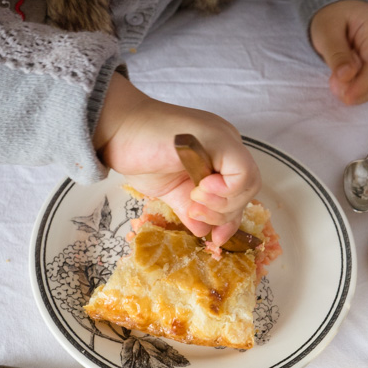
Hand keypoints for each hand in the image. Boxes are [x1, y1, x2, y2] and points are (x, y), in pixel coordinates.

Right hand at [94, 73, 260, 245]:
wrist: (118, 129)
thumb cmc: (139, 154)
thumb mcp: (170, 190)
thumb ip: (190, 209)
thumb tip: (204, 232)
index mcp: (217, 156)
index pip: (239, 192)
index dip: (230, 218)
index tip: (214, 238)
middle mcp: (226, 145)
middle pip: (248, 189)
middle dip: (224, 213)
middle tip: (195, 211)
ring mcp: (225, 139)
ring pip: (250, 182)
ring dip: (222, 203)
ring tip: (194, 200)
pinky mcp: (219, 138)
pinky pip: (242, 171)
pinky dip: (225, 190)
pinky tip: (200, 189)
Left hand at [309, 0, 367, 104]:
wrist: (339, 4)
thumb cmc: (332, 14)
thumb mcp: (326, 31)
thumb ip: (337, 54)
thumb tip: (348, 75)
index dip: (363, 85)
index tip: (347, 98)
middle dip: (358, 90)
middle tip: (335, 89)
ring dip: (358, 91)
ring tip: (336, 84)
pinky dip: (360, 86)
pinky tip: (344, 81)